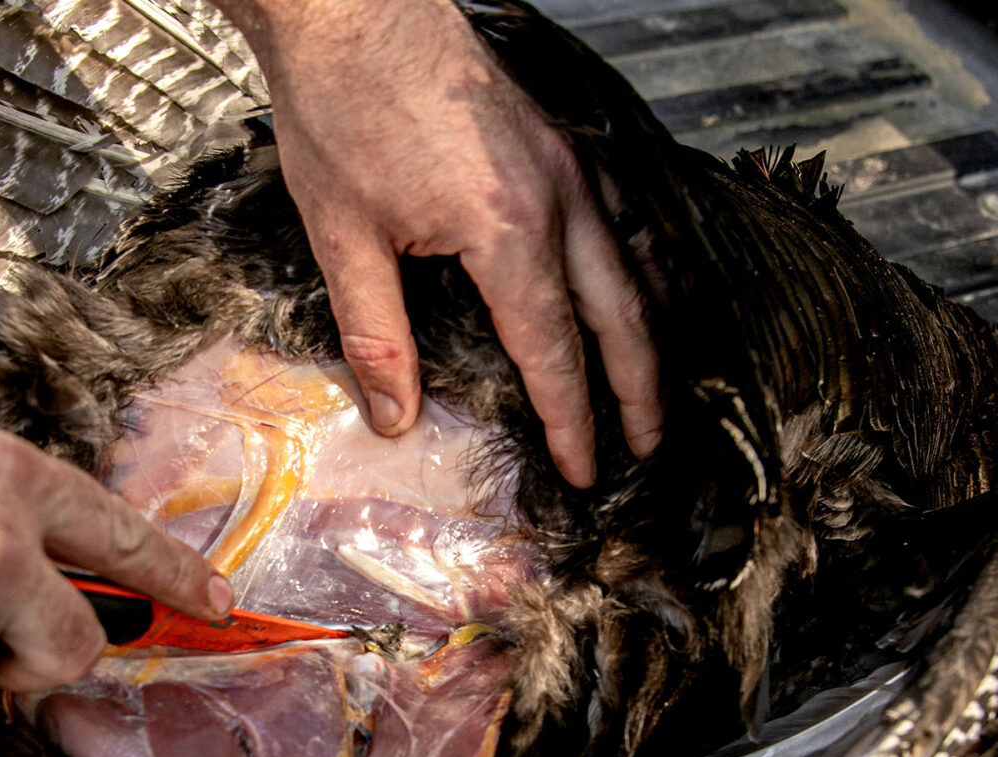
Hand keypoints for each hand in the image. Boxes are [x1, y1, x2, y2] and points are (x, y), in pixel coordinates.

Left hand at [222, 0, 661, 486]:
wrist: (350, 10)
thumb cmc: (342, 108)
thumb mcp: (343, 239)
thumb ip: (376, 336)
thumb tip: (394, 414)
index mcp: (507, 229)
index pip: (553, 351)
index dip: (572, 419)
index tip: (586, 469)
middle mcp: (557, 195)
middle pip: (619, 315)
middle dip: (639, 390)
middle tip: (651, 446)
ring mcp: (566, 160)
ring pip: (633, 262)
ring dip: (649, 331)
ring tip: (655, 384)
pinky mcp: (557, 136)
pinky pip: (620, 211)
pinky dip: (638, 261)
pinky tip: (635, 284)